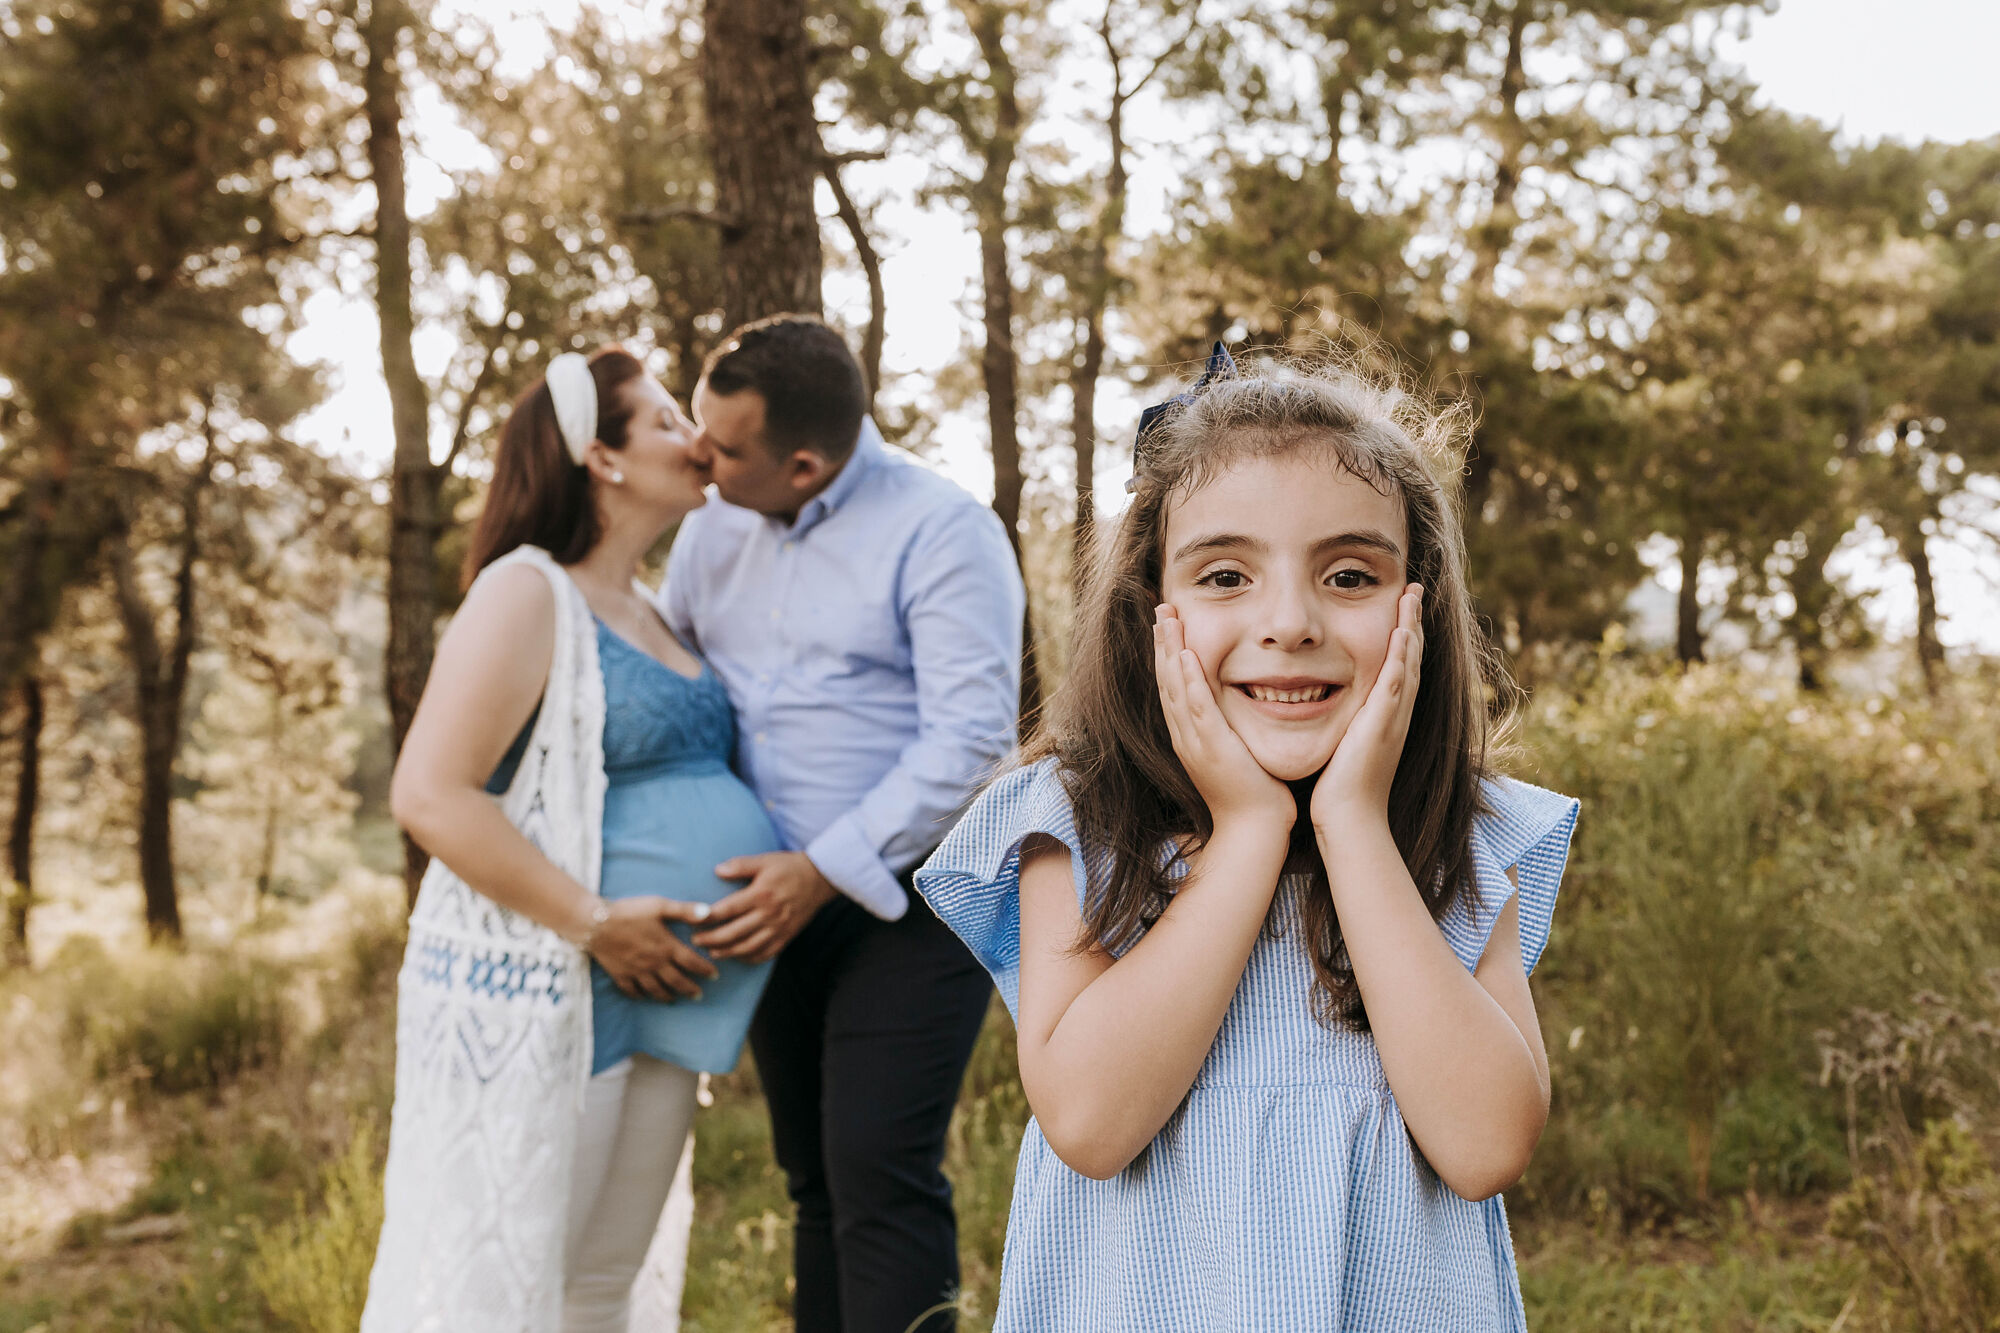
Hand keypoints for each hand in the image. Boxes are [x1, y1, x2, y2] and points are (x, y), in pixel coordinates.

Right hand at [590, 897, 720, 1001]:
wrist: (596, 923)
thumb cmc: (629, 912)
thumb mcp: (659, 906)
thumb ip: (685, 910)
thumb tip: (710, 913)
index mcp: (666, 947)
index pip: (692, 963)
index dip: (705, 970)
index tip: (715, 976)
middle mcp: (654, 963)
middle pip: (676, 981)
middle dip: (690, 989)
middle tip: (699, 995)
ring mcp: (637, 971)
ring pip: (656, 990)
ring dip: (667, 996)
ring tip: (674, 1000)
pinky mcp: (620, 974)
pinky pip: (632, 990)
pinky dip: (639, 995)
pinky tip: (643, 996)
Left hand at [693, 851, 836, 963]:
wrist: (820, 879)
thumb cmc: (789, 867)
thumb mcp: (764, 860)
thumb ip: (740, 865)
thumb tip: (717, 870)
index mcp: (760, 894)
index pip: (728, 910)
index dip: (708, 918)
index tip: (692, 920)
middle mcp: (769, 914)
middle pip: (734, 933)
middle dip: (711, 940)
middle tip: (695, 941)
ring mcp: (778, 928)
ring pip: (748, 947)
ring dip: (727, 952)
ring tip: (712, 952)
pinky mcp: (786, 937)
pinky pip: (766, 953)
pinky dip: (749, 958)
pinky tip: (737, 957)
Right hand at [1154, 603, 1294, 833]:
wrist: (1254, 830)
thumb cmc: (1254, 795)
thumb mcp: (1237, 753)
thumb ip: (1232, 729)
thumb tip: (1242, 707)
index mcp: (1190, 735)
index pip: (1174, 686)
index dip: (1168, 653)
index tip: (1168, 624)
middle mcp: (1186, 735)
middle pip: (1166, 680)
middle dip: (1163, 642)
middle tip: (1160, 609)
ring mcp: (1196, 741)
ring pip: (1175, 688)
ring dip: (1169, 651)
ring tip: (1167, 620)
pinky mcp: (1212, 747)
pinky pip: (1196, 708)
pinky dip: (1188, 681)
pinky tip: (1185, 657)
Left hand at [1311, 584, 1423, 832]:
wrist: (1350, 818)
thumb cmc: (1341, 788)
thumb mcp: (1345, 744)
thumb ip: (1344, 723)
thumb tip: (1325, 704)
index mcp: (1386, 715)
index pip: (1400, 666)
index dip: (1402, 635)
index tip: (1401, 607)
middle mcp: (1396, 712)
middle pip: (1411, 657)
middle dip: (1413, 622)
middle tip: (1415, 589)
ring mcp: (1393, 718)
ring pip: (1409, 664)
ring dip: (1410, 628)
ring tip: (1412, 597)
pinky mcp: (1382, 726)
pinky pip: (1396, 685)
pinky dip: (1401, 658)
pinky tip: (1400, 633)